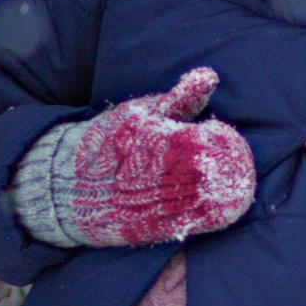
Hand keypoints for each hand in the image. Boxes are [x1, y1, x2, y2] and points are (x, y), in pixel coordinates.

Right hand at [69, 67, 255, 246]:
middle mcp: (154, 173)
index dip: (222, 140)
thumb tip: (210, 76)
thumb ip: (180, 98)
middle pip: (209, 176)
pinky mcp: (150, 229)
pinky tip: (219, 207)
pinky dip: (210, 217)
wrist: (66, 184)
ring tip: (234, 188)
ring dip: (225, 197)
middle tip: (239, 165)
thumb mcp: (141, 111)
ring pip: (205, 204)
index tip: (221, 135)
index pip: (203, 142)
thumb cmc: (109, 140)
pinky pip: (189, 225)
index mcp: (153, 140)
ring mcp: (152, 204)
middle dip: (229, 171)